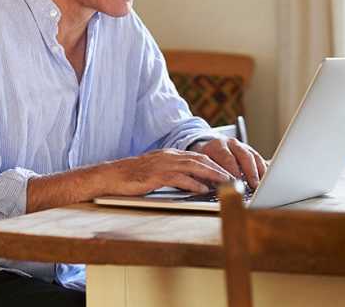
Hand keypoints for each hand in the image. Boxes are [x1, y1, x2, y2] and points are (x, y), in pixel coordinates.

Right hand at [98, 149, 234, 195]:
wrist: (112, 175)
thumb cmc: (133, 176)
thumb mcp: (157, 171)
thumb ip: (175, 174)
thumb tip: (194, 183)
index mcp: (170, 154)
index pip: (198, 156)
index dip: (214, 163)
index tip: (227, 171)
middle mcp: (169, 156)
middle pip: (200, 159)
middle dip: (218, 167)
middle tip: (232, 177)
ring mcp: (163, 165)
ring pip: (193, 166)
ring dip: (211, 174)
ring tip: (224, 182)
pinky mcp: (157, 176)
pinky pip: (179, 178)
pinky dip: (193, 183)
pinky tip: (202, 189)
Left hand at [189, 138, 267, 188]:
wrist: (206, 147)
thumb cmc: (203, 162)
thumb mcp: (200, 167)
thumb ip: (207, 176)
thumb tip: (214, 189)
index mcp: (216, 146)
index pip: (227, 158)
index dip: (232, 171)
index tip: (236, 184)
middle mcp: (230, 143)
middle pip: (243, 156)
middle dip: (249, 172)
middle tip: (253, 186)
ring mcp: (241, 146)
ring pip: (253, 157)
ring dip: (258, 172)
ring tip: (261, 186)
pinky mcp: (249, 150)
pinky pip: (259, 159)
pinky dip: (263, 170)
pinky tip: (266, 181)